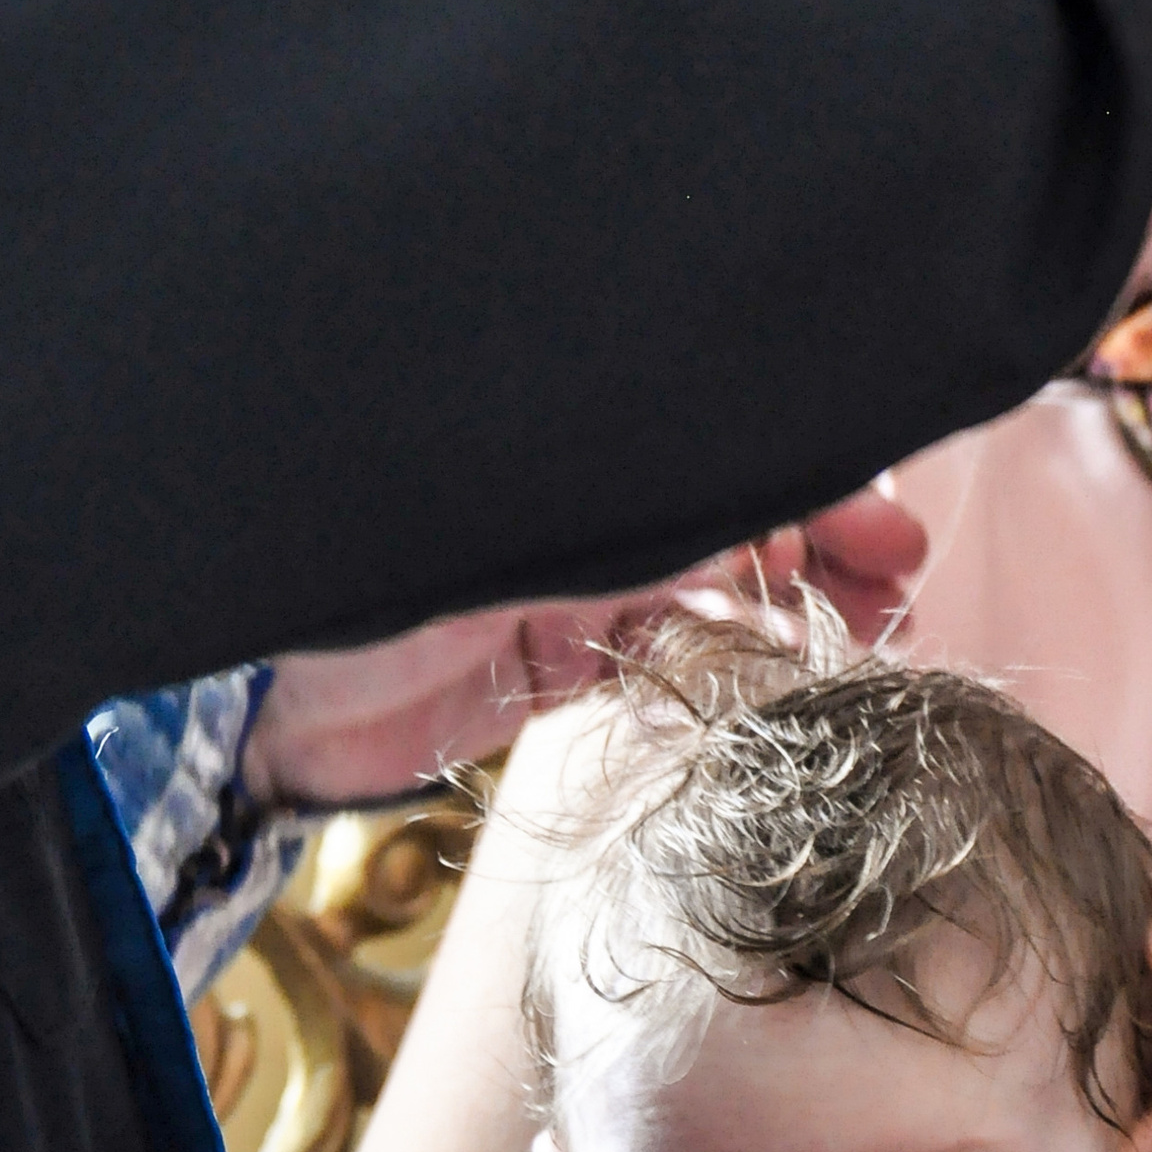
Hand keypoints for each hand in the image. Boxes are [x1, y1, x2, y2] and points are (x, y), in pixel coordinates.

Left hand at [245, 484, 927, 801]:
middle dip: (826, 545)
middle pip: (733, 515)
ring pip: (715, 592)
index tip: (890, 532)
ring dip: (793, 612)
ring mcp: (565, 592)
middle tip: (898, 590)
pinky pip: (665, 666)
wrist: (253, 701)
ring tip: (869, 638)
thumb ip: (642, 523)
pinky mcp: (546, 672)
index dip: (816, 485)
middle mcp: (575, 510)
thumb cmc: (360, 573)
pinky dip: (730, 672)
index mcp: (573, 453)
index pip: (721, 450)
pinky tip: (779, 682)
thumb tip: (768, 510)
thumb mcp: (521, 534)